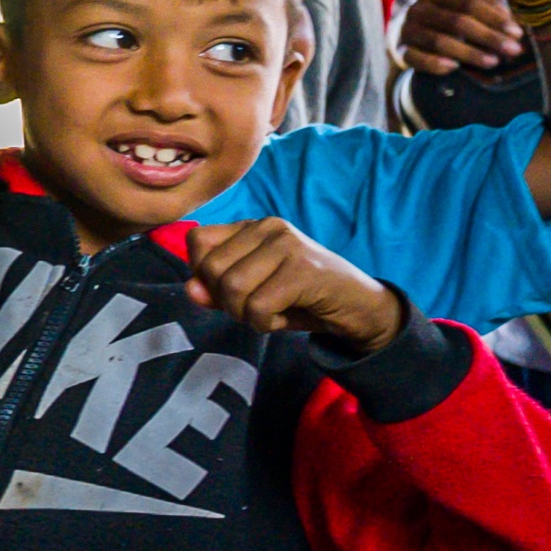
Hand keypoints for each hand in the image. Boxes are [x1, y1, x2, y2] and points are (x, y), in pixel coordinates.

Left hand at [185, 217, 404, 356]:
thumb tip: (190, 289)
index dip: (204, 275)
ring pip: (232, 288)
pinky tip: (284, 317)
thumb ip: (217, 291)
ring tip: (270, 313)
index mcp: (252, 226)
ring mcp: (287, 245)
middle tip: (255, 308)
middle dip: (226, 301)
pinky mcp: (303, 270)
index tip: (231, 291)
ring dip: (245, 315)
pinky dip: (264, 323)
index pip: (197, 242)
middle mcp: (268, 227)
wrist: (359, 309)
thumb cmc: (301, 299)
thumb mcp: (252, 295)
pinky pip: (258, 306)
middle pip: (212, 268)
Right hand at [397, 0, 532, 75]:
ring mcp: (405, 30)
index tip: (517, 33)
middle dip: (489, 37)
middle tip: (513, 50)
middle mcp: (416, 9)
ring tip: (493, 62)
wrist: (402, 38)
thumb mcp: (459, 9)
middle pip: (457, 21)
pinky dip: (436, 63)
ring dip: (469, 52)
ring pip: (439, 41)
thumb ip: (484, 8)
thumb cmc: (440, 22)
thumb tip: (508, 17)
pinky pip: (417, 59)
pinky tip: (454, 69)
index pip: (468, 3)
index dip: (495, 18)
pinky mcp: (399, 52)